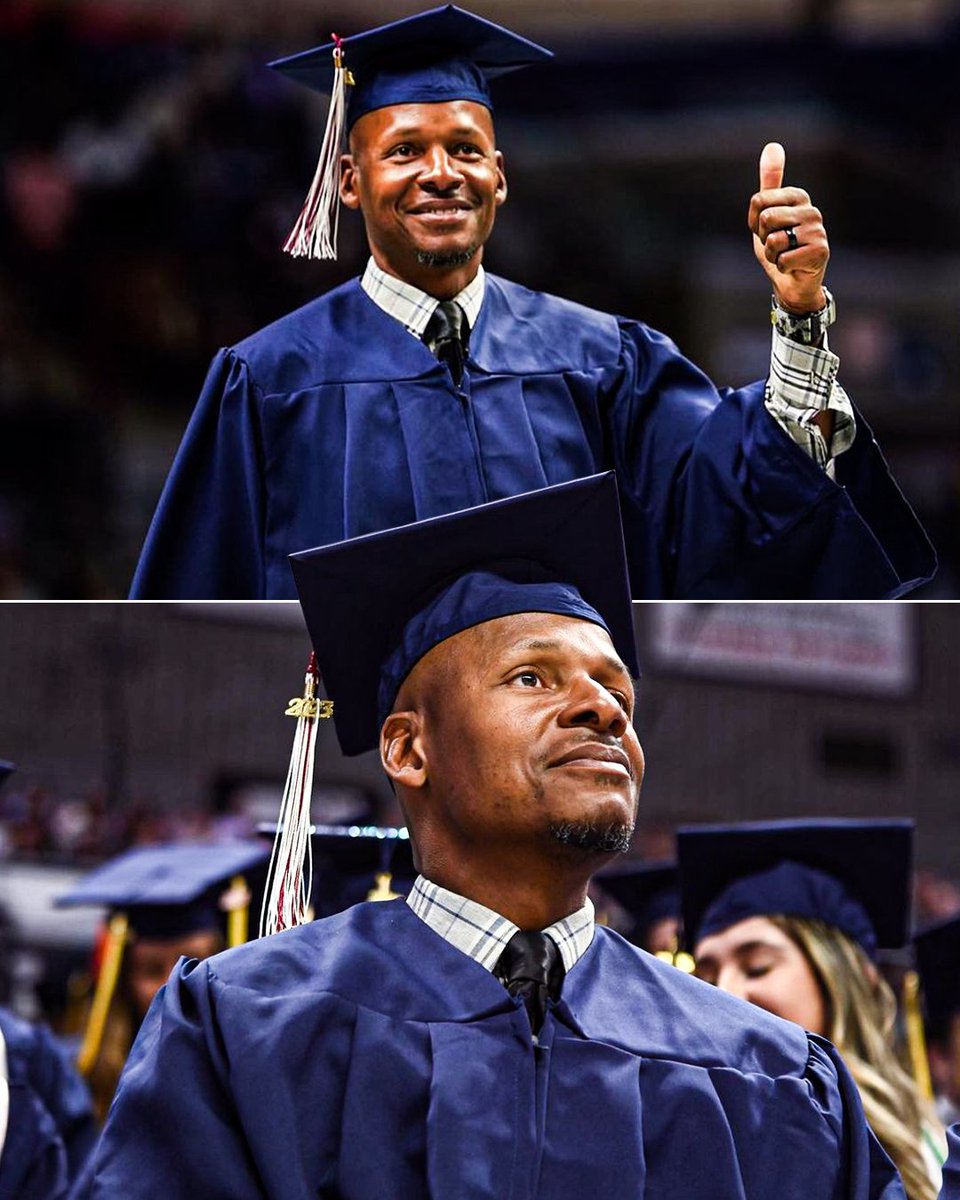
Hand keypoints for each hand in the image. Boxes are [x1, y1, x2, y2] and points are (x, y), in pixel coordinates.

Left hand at [748, 142, 828, 313]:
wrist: (794, 282)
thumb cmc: (779, 247)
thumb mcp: (766, 213)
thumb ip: (769, 182)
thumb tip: (772, 145)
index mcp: (798, 196)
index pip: (758, 201)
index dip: (754, 222)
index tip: (766, 231)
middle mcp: (811, 210)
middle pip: (766, 218)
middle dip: (763, 239)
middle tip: (776, 246)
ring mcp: (818, 230)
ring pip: (774, 240)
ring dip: (772, 255)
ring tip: (784, 256)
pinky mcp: (821, 251)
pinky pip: (783, 258)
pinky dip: (781, 267)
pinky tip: (792, 266)